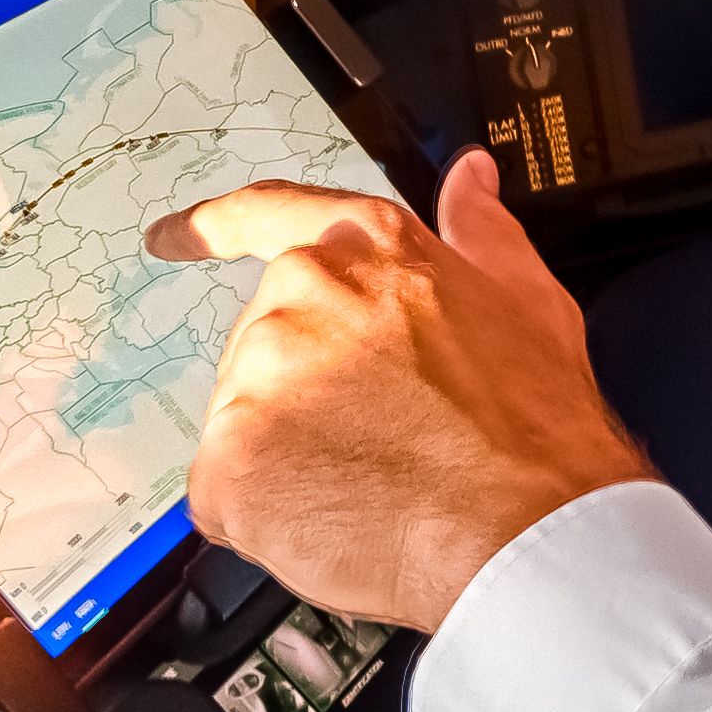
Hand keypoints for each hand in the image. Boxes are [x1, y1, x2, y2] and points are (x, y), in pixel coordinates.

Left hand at [147, 153, 653, 627]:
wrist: (524, 530)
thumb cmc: (537, 430)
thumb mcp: (529, 302)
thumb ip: (482, 232)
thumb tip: (468, 180)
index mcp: (370, 250)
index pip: (267, 215)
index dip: (212, 228)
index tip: (173, 237)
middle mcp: (304, 295)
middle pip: (264, 345)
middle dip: (305, 392)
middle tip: (374, 441)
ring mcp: (260, 377)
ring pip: (246, 423)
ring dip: (290, 458)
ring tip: (368, 487)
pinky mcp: (230, 459)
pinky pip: (225, 495)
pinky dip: (266, 517)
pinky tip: (334, 522)